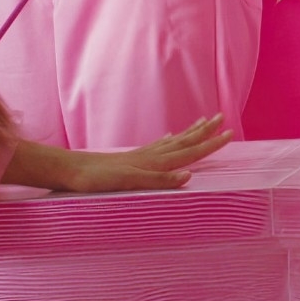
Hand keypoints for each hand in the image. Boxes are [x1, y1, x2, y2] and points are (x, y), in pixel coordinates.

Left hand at [65, 116, 232, 191]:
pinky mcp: (131, 158)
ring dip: (191, 132)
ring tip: (203, 120)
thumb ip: (159, 180)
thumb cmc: (98, 179)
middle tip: (222, 118)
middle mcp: (152, 156)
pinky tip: (169, 137)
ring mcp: (141, 156)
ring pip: (174, 141)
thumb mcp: (130, 182)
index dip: (210, 143)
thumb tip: (189, 175)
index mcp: (155, 162)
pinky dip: (169, 140)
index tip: (230, 133)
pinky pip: (158, 146)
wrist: (69, 170)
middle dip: (205, 131)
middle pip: (185, 141)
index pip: (190, 152)